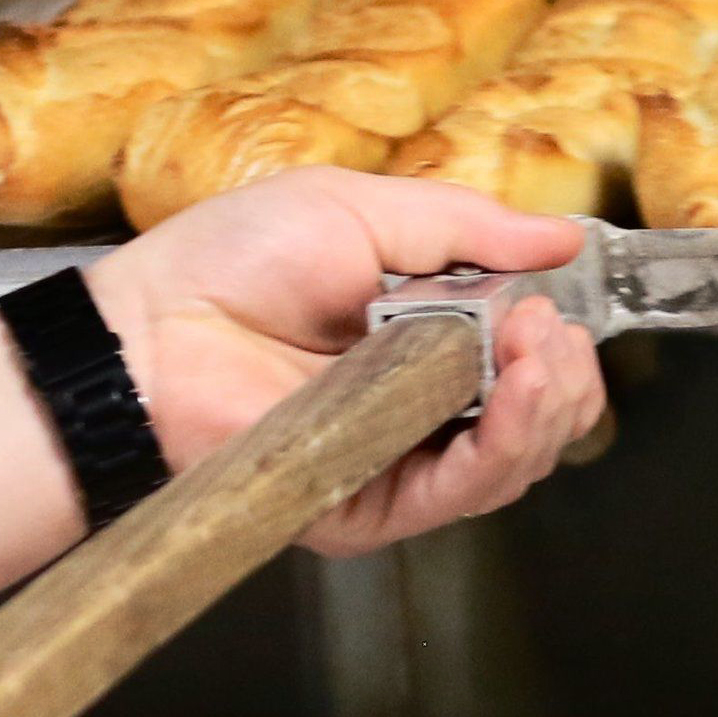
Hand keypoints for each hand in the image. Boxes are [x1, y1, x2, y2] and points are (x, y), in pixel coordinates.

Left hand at [81, 168, 605, 555]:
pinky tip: (521, 391)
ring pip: (517, 461)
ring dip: (550, 404)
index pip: (530, 364)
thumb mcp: (364, 210)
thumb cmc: (233, 261)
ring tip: (539, 351)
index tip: (554, 303)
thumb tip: (563, 237)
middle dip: (567, 375)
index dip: (560, 341)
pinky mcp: (373, 506)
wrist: (149, 330)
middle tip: (547, 330)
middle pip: (542, 420)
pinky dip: (509, 442)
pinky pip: (464, 492)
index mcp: (428, 339)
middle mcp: (424, 408)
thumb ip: (469, 227)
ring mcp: (402, 461)